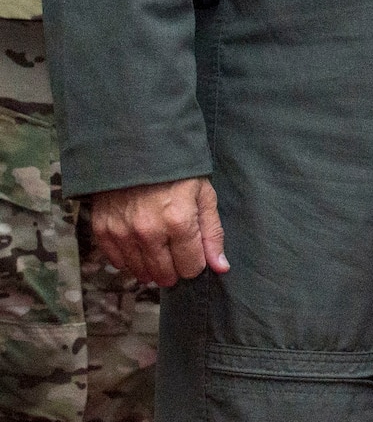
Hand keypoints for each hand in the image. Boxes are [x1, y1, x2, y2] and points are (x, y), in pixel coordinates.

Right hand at [91, 177, 227, 286]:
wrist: (137, 148)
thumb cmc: (178, 171)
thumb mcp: (204, 195)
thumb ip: (212, 233)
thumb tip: (221, 268)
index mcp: (179, 222)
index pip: (190, 267)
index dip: (195, 263)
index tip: (194, 253)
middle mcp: (149, 232)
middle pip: (165, 274)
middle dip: (175, 270)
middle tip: (178, 255)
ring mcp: (123, 232)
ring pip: (140, 271)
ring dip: (152, 268)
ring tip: (159, 252)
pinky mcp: (103, 229)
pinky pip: (117, 261)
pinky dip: (129, 260)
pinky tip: (139, 248)